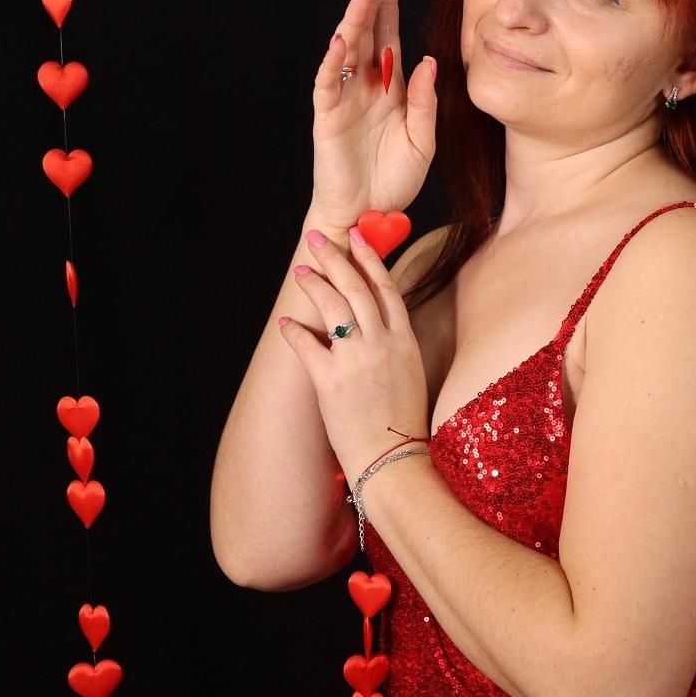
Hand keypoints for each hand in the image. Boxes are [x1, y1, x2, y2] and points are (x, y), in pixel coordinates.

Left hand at [278, 223, 430, 482]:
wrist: (395, 459)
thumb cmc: (402, 422)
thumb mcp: (411, 374)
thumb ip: (395, 345)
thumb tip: (376, 324)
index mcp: (405, 341)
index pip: (386, 288)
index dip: (369, 258)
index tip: (356, 236)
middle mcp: (383, 343)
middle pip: (356, 287)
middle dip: (336, 258)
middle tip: (318, 239)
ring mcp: (357, 360)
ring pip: (332, 306)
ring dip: (314, 284)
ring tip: (300, 271)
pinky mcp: (331, 380)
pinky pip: (306, 345)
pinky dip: (293, 331)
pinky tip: (284, 323)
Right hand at [310, 0, 438, 225]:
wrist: (368, 216)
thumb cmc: (394, 180)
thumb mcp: (424, 140)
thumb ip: (425, 102)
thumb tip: (428, 62)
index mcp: (390, 88)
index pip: (389, 36)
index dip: (390, 6)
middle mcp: (366, 87)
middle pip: (367, 32)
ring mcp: (345, 99)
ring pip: (348, 49)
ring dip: (355, 17)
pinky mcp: (328, 118)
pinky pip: (329, 84)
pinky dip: (334, 62)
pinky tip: (342, 40)